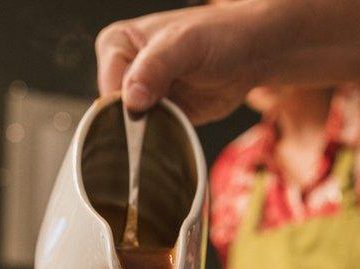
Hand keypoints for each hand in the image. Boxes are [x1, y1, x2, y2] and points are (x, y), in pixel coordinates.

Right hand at [96, 2, 269, 123]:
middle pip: (115, 112)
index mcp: (117, 44)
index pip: (108, 86)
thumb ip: (156, 66)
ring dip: (149, 134)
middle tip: (168, 113)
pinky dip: (161, 141)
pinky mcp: (160, 115)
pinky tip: (178, 131)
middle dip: (137, 122)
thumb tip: (131, 99)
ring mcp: (142, 95)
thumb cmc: (220, 36)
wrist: (252, 54)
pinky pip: (150, 137)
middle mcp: (125, 70)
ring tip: (177, 119)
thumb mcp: (186, 43)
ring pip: (131, 128)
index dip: (126, 103)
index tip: (153, 103)